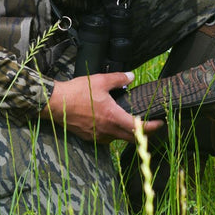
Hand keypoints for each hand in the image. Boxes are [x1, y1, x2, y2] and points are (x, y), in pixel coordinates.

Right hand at [39, 71, 163, 143]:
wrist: (55, 104)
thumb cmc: (77, 92)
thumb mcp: (100, 81)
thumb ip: (118, 79)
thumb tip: (131, 76)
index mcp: (113, 117)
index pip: (139, 127)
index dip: (152, 127)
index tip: (160, 123)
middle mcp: (107, 130)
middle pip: (132, 138)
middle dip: (143, 134)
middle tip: (149, 126)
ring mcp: (97, 136)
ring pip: (118, 139)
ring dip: (127, 134)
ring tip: (130, 123)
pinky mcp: (88, 137)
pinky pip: (106, 139)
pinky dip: (113, 134)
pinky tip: (110, 124)